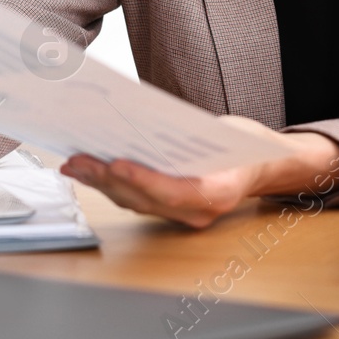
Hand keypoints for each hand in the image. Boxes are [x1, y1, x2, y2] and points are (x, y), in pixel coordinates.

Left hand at [59, 116, 338, 228]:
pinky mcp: (170, 210)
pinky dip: (111, 187)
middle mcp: (198, 213)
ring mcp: (183, 216)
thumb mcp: (229, 133)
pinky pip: (136, 201)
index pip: (175, 193)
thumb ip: (192, 135)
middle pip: (146, 200)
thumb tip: (145, 121)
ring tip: (76, 164)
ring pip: (135, 203)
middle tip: (81, 160)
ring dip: (102, 184)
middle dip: (109, 179)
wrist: (263, 166)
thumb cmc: (246, 146)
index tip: (118, 164)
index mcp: (218, 194)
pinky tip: (90, 171)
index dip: (143, 181)